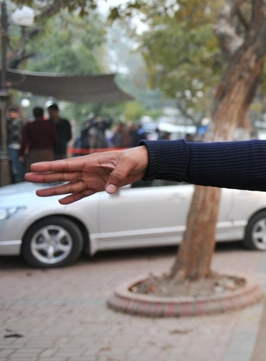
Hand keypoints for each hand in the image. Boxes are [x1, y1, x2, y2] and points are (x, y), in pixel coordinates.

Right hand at [25, 146, 149, 203]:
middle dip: (45, 177)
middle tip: (28, 178)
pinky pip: (83, 193)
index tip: (35, 167)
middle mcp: (88, 171)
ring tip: (39, 193)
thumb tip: (108, 190)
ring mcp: (92, 179)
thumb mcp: (126, 165)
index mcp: (91, 161)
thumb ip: (116, 176)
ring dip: (55, 190)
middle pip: (62, 175)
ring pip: (69, 186)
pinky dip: (73, 198)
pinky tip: (61, 201)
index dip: (50, 166)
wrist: (143, 163)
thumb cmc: (133, 158)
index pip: (66, 164)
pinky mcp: (99, 186)